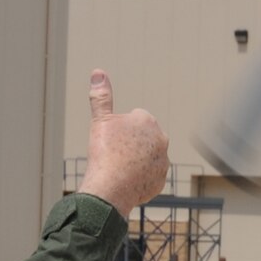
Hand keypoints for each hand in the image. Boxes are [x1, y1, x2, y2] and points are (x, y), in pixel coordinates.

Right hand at [80, 71, 168, 214]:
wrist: (111, 188)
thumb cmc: (105, 152)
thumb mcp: (100, 121)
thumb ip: (101, 96)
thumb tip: (98, 72)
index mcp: (148, 121)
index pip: (132, 120)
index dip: (118, 130)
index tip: (111, 140)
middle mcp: (161, 139)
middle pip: (140, 139)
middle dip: (130, 144)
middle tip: (114, 154)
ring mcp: (163, 161)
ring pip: (145, 158)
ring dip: (135, 161)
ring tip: (119, 168)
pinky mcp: (160, 181)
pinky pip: (147, 176)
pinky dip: (137, 178)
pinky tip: (125, 181)